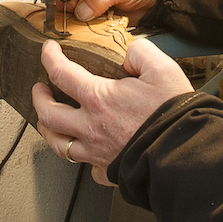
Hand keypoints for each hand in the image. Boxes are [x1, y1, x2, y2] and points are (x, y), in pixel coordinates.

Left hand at [32, 39, 190, 185]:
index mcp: (99, 99)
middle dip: (38, 99)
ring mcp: (97, 153)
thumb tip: (130, 53)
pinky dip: (84, 159)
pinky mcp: (109, 171)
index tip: (48, 51)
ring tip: (48, 121)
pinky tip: (86, 153)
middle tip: (39, 89)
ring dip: (48, 130)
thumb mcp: (162, 69)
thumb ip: (141, 52)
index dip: (50, 58)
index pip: (61, 73)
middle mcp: (90, 127)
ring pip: (59, 145)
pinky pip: (88, 168)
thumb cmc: (173, 115)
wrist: (184, 154)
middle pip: (48, 114)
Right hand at [69, 0, 159, 23]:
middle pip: (70, 5)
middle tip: (74, 20)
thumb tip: (81, 11)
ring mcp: (98, 5)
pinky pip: (93, 28)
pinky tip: (94, 31)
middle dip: (70, 14)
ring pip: (80, 18)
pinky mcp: (106, 19)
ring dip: (81, 25)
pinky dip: (92, 32)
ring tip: (85, 26)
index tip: (61, 9)